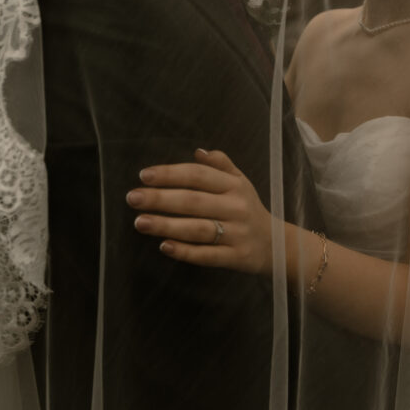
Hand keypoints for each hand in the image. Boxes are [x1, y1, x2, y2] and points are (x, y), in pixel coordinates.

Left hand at [126, 149, 272, 274]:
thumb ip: (220, 164)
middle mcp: (236, 208)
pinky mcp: (236, 257)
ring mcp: (237, 234)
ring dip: (167, 225)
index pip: (198, 176)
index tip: (144, 175)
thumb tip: (197, 151)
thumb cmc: (248, 209)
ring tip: (140, 222)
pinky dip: (185, 251)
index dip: (171, 174)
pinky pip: (207, 255)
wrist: (276, 245)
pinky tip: (164, 246)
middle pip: (194, 201)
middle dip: (161, 199)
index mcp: (234, 186)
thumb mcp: (241, 182)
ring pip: (198, 229)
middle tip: (132, 198)